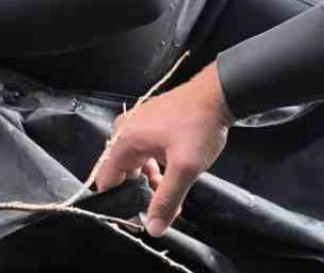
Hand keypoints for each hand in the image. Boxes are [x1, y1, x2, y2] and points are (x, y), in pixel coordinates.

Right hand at [92, 63, 233, 236]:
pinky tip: (173, 173)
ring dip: (150, 181)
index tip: (137, 216)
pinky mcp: (149, 122)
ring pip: (134, 163)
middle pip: (121, 172)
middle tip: (163, 207)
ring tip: (173, 190)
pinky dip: (155, 166)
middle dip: (140, 193)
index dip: (118, 202)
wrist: (217, 95)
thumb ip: (167, 199)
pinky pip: (143, 151)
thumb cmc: (198, 127)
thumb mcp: (185, 168)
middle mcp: (124, 130)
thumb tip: (152, 229)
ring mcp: (136, 124)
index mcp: (124, 140)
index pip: (106, 179)